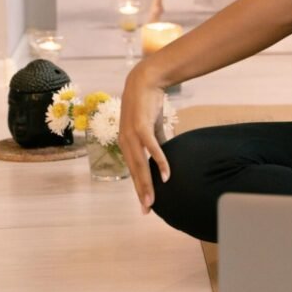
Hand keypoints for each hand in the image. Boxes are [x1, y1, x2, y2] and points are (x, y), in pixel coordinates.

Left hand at [119, 61, 171, 213]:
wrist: (145, 81)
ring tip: (152, 200)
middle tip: (147, 210)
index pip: (133, 170)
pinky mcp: (141, 127)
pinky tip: (165, 174)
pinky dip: (158, 161)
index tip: (145, 204)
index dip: (139, 187)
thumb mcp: (152, 126)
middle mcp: (125, 142)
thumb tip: (166, 156)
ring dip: (146, 183)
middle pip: (134, 172)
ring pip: (139, 165)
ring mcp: (131, 135)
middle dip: (141, 192)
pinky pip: (151, 148)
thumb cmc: (148, 103)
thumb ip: (157, 142)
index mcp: (126, 143)